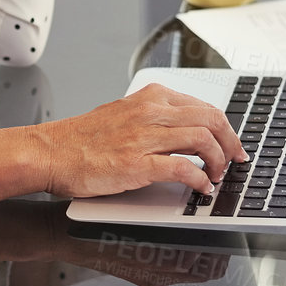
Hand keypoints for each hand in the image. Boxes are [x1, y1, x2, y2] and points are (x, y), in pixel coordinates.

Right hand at [34, 83, 246, 198]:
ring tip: (217, 176)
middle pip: (211, 120)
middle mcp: (150, 112)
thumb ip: (154, 119)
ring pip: (203, 140)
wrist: (50, 152)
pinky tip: (200, 188)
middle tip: (235, 161)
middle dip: (231, 143)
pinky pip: (183, 169)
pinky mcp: (137, 164)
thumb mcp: (123, 114)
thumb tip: (186, 131)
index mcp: (150, 98)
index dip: (226, 128)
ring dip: (218, 162)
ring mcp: (144, 137)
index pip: (204, 106)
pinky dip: (199, 180)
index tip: (233, 144)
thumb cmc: (81, 139)